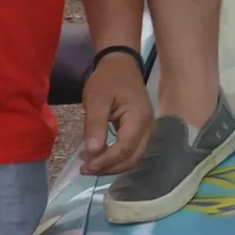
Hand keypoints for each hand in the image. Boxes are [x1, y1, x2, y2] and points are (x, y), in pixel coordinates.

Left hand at [80, 53, 155, 176]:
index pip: (125, 149)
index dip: (106, 161)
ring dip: (112, 165)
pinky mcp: (142, 131)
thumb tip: (92, 153)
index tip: (86, 166)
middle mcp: (148, 128)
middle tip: (85, 169)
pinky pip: (132, 151)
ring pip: (133, 158)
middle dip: (109, 167)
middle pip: (132, 158)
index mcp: (139, 119)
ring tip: (90, 165)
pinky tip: (100, 157)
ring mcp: (148, 130)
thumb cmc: (108, 80)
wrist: (121, 65)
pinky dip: (117, 158)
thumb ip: (95, 126)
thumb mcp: (96, 100)